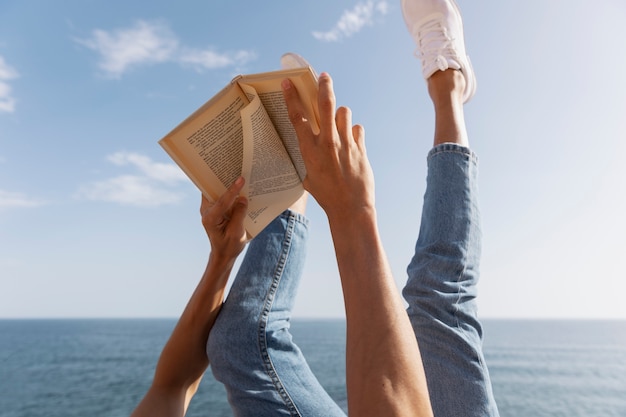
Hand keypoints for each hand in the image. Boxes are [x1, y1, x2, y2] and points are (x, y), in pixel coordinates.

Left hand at [200, 177, 248, 261]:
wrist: (223, 254)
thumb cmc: (229, 246)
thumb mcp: (236, 233)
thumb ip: (239, 215)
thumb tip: (243, 198)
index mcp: (210, 219)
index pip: (222, 201)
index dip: (232, 190)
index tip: (241, 180)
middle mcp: (207, 211)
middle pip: (214, 191)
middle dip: (223, 180)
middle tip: (234, 167)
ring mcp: (210, 209)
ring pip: (217, 191)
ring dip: (226, 183)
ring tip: (237, 172)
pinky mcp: (216, 209)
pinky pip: (221, 196)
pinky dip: (229, 190)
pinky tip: (239, 185)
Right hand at [282, 73, 374, 219]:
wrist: (351, 208)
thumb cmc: (326, 196)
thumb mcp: (309, 178)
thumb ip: (309, 159)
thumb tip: (308, 148)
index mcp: (309, 150)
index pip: (298, 117)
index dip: (292, 97)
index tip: (288, 82)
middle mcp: (327, 143)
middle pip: (325, 104)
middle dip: (324, 86)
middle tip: (324, 76)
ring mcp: (346, 144)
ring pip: (344, 112)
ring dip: (341, 114)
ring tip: (339, 124)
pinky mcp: (361, 148)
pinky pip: (357, 128)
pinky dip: (353, 132)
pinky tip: (351, 142)